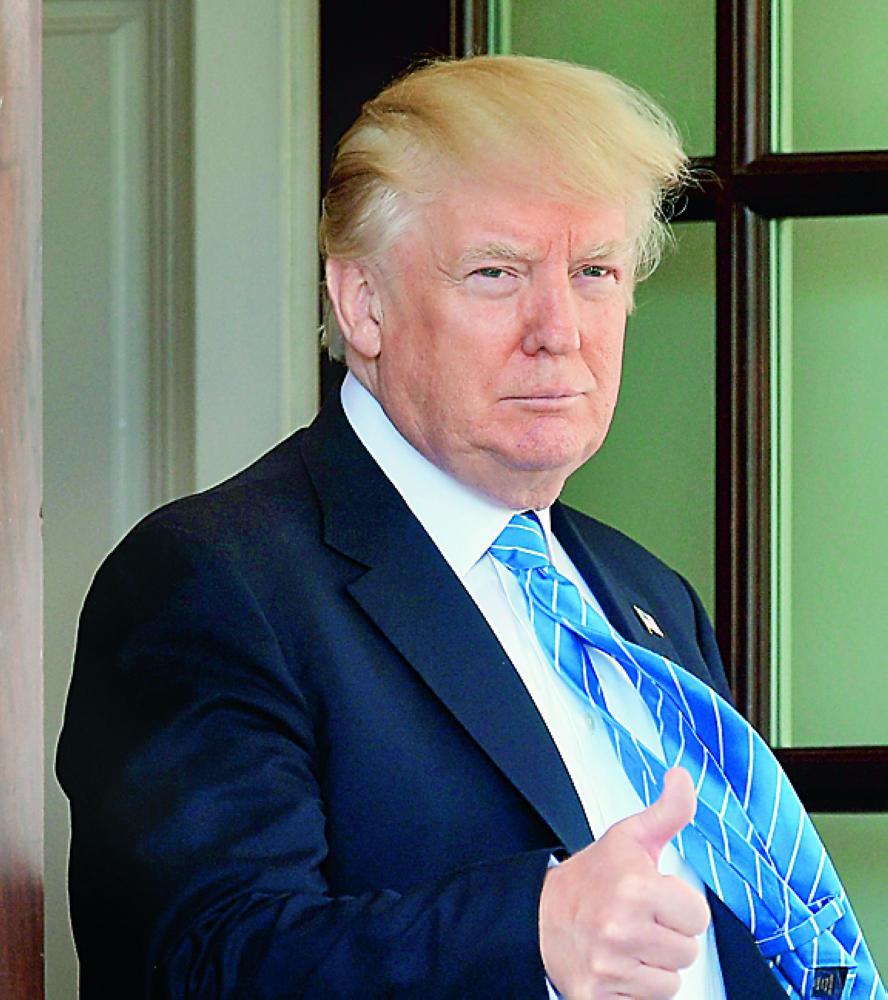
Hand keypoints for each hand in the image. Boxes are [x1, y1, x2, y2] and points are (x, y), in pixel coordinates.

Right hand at [539, 767, 709, 999]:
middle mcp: (621, 929)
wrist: (539, 914)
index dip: (680, 905)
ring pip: (671, 981)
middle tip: (641, 919)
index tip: (656, 896)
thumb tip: (682, 779)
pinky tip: (620, 964)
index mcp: (634, 888)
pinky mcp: (599, 996)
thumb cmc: (590, 878)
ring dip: (655, 964)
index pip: (698, 916)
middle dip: (669, 935)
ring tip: (630, 941)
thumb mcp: (629, 838)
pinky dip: (637, 986)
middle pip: (688, 951)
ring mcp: (610, 967)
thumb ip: (667, 811)